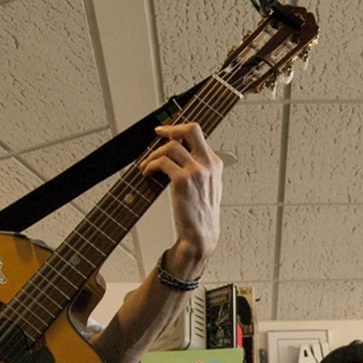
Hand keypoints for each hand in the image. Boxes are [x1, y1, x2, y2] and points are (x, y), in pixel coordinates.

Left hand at [141, 123, 221, 270]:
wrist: (200, 234)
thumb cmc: (201, 214)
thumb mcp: (208, 186)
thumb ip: (199, 168)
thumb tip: (179, 154)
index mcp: (215, 164)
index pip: (198, 136)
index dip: (179, 131)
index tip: (167, 133)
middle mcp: (208, 164)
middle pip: (191, 129)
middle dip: (172, 128)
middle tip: (159, 133)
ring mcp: (196, 171)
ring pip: (171, 146)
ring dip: (154, 153)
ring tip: (147, 164)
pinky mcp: (183, 180)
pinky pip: (162, 162)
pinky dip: (150, 165)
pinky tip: (147, 172)